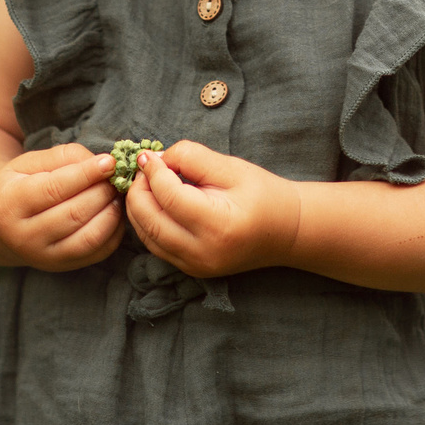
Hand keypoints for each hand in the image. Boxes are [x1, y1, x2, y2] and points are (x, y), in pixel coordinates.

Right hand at [0, 142, 123, 270]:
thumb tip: (104, 164)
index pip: (54, 189)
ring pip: (89, 237)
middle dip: (102, 192)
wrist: (1, 224)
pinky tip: (115, 211)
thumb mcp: (30, 163)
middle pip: (74, 214)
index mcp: (9, 204)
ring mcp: (43, 257)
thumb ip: (65, 157)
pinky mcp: (62, 266)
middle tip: (116, 176)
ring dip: (112, 212)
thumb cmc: (19, 184)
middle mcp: (23, 236)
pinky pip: (98, 252)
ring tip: (116, 193)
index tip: (109, 162)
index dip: (86, 174)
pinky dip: (114, 230)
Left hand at [124, 140, 300, 279]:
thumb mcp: (231, 167)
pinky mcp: (191, 269)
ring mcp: (195, 265)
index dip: (153, 172)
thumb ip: (192, 157)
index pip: (169, 197)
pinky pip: (156, 246)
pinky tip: (155, 203)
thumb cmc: (263, 194)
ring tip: (147, 183)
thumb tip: (157, 158)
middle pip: (149, 220)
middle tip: (144, 168)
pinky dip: (148, 223)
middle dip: (138, 191)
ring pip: (147, 237)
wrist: (286, 230)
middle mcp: (202, 251)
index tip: (148, 155)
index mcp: (216, 224)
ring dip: (138, 208)